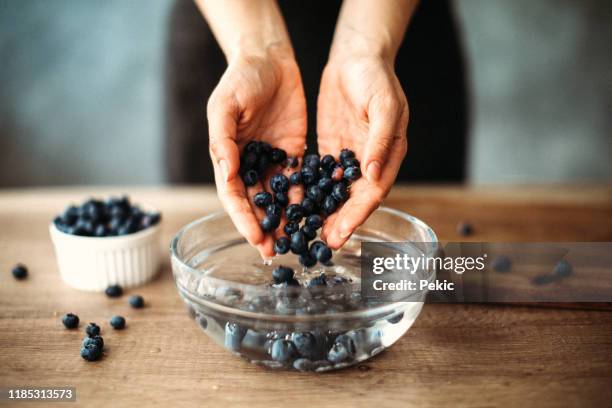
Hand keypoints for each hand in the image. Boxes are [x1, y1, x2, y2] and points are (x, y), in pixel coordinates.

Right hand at [207, 49, 306, 257]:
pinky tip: (312, 215)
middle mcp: (249, 165)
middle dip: (263, 228)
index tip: (256, 238)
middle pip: (255, 204)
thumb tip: (227, 174)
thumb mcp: (224, 105)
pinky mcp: (293, 153)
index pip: (233, 195)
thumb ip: (222, 140)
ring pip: (278, 198)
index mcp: (227, 156)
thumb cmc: (240, 78)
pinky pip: (299, 181)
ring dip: (284, 221)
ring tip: (294, 241)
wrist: (269, 58)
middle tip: (275, 252)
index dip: (243, 219)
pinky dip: (304, 199)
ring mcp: (272, 161)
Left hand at [317, 54, 408, 248]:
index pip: (373, 192)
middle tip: (321, 242)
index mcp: (389, 154)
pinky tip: (298, 206)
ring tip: (308, 232)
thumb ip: (380, 140)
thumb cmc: (376, 77)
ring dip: (325, 213)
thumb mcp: (384, 105)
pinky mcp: (332, 151)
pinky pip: (321, 177)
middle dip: (340, 222)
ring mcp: (350, 158)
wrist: (355, 57)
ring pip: (337, 193)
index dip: (357, 215)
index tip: (342, 233)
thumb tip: (373, 174)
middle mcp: (371, 162)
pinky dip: (313, 193)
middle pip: (354, 199)